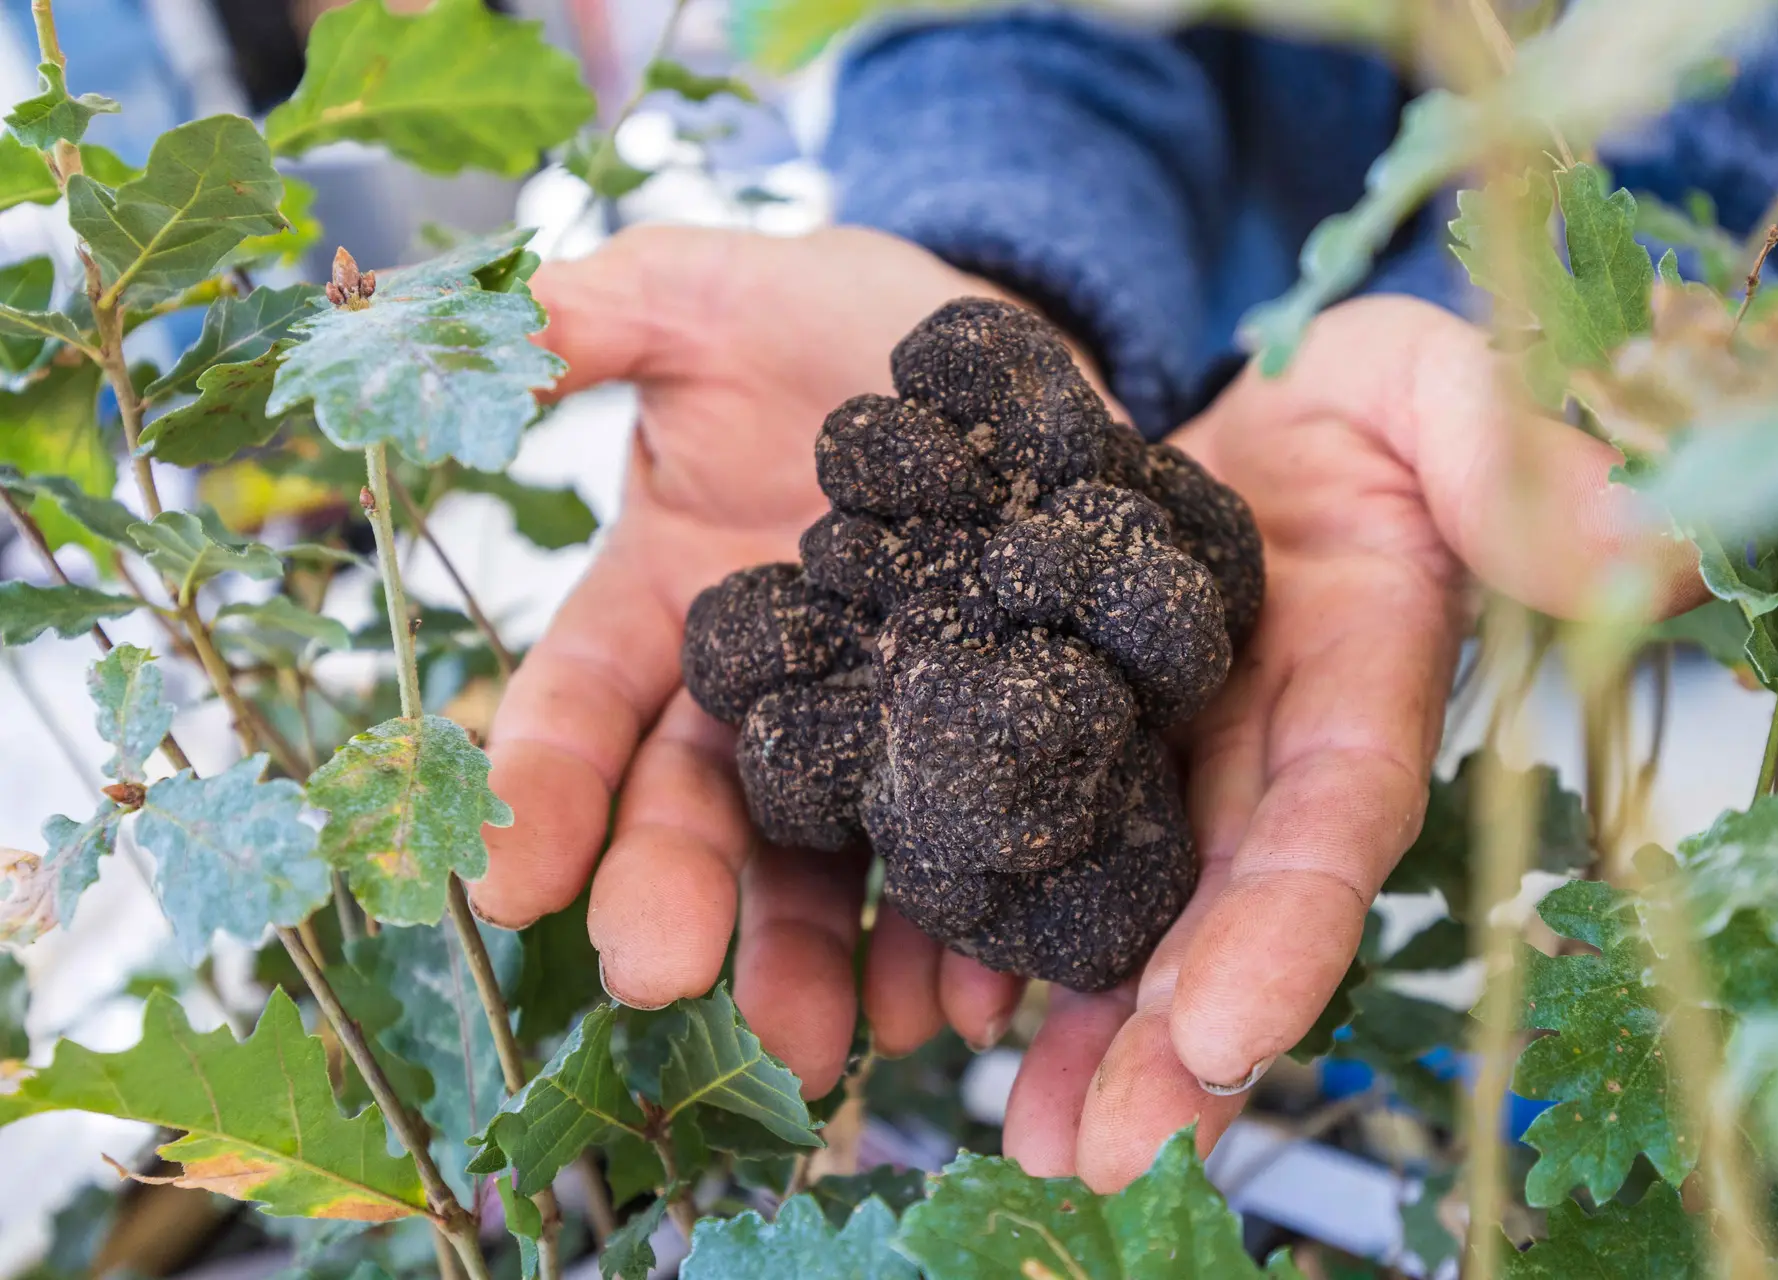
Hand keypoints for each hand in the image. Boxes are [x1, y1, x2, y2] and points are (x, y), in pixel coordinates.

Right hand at [472, 226, 1067, 1092]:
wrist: (1013, 356)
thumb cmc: (844, 316)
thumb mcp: (709, 294)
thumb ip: (589, 324)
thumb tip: (427, 342)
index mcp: (668, 605)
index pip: (580, 707)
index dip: (537, 788)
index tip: (503, 883)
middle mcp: (762, 694)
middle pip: (703, 813)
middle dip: (678, 896)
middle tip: (661, 977)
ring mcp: (877, 729)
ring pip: (829, 864)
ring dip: (821, 958)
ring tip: (834, 1044)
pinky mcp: (999, 741)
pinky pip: (973, 849)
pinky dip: (969, 930)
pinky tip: (975, 993)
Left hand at [993, 295, 1706, 1188]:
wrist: (1235, 409)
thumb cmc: (1350, 398)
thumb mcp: (1424, 389)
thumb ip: (1505, 465)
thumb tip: (1644, 553)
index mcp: (1354, 690)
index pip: (1330, 826)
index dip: (1288, 930)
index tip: (1223, 1034)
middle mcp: (1255, 762)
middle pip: (1219, 916)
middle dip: (1169, 1046)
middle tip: (1098, 1159)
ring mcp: (1160, 769)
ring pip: (1122, 919)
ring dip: (1078, 1037)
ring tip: (1018, 1136)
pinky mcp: (1068, 752)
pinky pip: (1022, 856)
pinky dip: (979, 933)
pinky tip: (930, 1004)